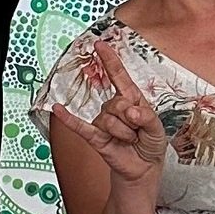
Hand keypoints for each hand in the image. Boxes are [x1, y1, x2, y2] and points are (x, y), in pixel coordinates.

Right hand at [58, 47, 166, 187]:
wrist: (144, 168)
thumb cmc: (150, 144)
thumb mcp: (157, 127)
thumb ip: (146, 116)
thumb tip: (129, 110)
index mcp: (132, 99)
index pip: (118, 76)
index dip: (109, 60)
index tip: (100, 45)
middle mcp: (115, 107)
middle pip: (116, 102)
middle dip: (131, 119)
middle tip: (138, 131)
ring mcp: (103, 122)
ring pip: (108, 120)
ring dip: (124, 133)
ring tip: (130, 140)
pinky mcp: (95, 137)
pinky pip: (80, 126)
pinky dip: (68, 119)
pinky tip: (57, 109)